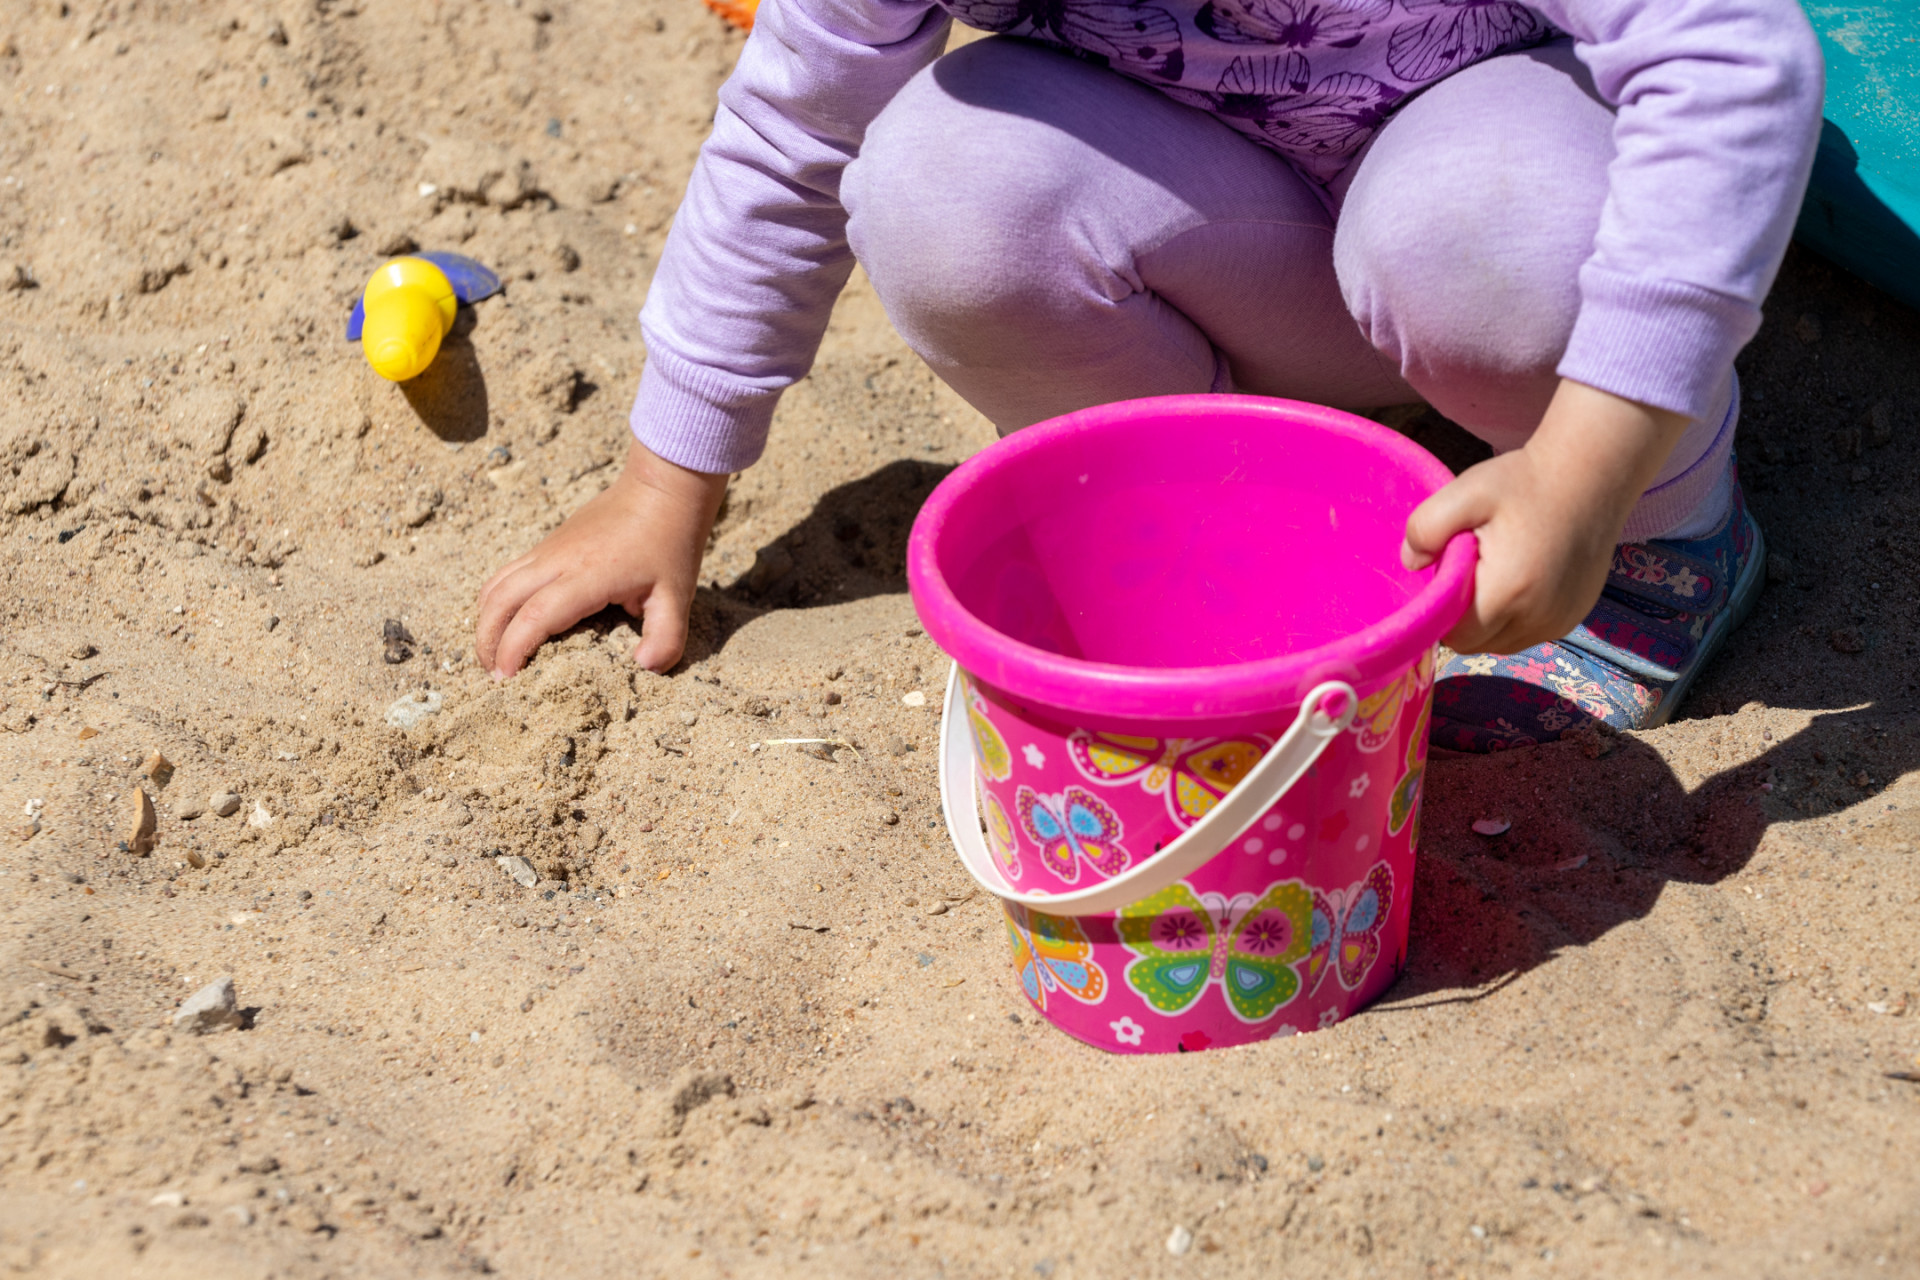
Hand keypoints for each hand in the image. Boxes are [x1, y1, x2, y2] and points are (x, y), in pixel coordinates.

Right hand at [476, 441, 728, 676]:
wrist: (661, 488)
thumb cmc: (670, 541)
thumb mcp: (677, 595)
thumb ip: (666, 638)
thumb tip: (645, 667)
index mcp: (587, 576)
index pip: (534, 616)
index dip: (513, 650)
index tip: (506, 679)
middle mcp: (557, 561)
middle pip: (500, 602)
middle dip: (488, 642)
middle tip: (493, 676)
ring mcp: (548, 549)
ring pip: (496, 585)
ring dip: (486, 621)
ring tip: (493, 654)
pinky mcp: (548, 545)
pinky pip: (507, 573)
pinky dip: (497, 601)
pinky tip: (508, 623)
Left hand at [1401, 379, 1690, 654]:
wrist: (1590, 475)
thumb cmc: (1523, 483)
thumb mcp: (1464, 493)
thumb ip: (1425, 528)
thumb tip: (1410, 563)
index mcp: (1508, 593)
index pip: (1455, 635)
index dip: (1441, 612)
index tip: (1446, 576)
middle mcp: (1538, 618)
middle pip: (1477, 644)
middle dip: (1463, 617)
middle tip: (1469, 570)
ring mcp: (1561, 622)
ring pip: (1502, 643)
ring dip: (1489, 620)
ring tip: (1495, 573)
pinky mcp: (1575, 618)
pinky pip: (1529, 634)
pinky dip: (1516, 617)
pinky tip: (1519, 580)